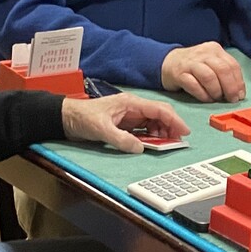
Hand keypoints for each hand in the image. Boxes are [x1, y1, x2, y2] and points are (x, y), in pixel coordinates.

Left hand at [61, 93, 189, 153]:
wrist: (67, 118)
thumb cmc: (82, 117)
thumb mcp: (101, 129)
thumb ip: (121, 139)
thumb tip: (139, 148)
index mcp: (130, 103)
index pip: (159, 109)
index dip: (174, 120)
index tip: (184, 131)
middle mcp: (133, 108)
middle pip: (160, 115)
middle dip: (171, 127)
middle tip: (178, 141)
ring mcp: (130, 116)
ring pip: (154, 123)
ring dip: (162, 133)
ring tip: (167, 144)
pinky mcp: (126, 125)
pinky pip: (145, 130)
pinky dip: (152, 137)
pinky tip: (153, 144)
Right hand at [161, 42, 245, 101]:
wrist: (167, 62)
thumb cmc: (194, 66)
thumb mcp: (211, 62)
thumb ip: (224, 72)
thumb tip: (238, 91)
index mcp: (214, 49)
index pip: (232, 65)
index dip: (239, 82)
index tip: (240, 95)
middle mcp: (203, 53)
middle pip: (222, 70)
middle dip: (230, 88)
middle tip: (231, 100)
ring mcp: (190, 62)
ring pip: (209, 77)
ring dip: (216, 91)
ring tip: (216, 98)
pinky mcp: (179, 73)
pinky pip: (194, 85)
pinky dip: (203, 95)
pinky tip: (206, 99)